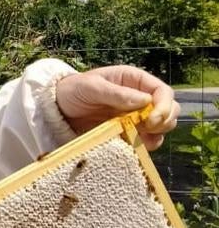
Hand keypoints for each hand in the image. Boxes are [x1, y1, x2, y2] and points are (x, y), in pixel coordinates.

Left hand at [55, 65, 178, 150]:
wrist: (57, 108)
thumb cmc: (73, 90)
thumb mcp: (91, 87)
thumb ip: (116, 93)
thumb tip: (144, 101)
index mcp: (134, 81)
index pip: (163, 91)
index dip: (164, 106)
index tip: (152, 120)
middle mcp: (139, 98)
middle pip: (170, 110)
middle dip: (165, 121)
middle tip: (147, 129)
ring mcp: (135, 117)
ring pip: (162, 127)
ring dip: (157, 135)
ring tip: (138, 138)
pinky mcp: (127, 133)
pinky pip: (146, 141)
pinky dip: (145, 146)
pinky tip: (133, 146)